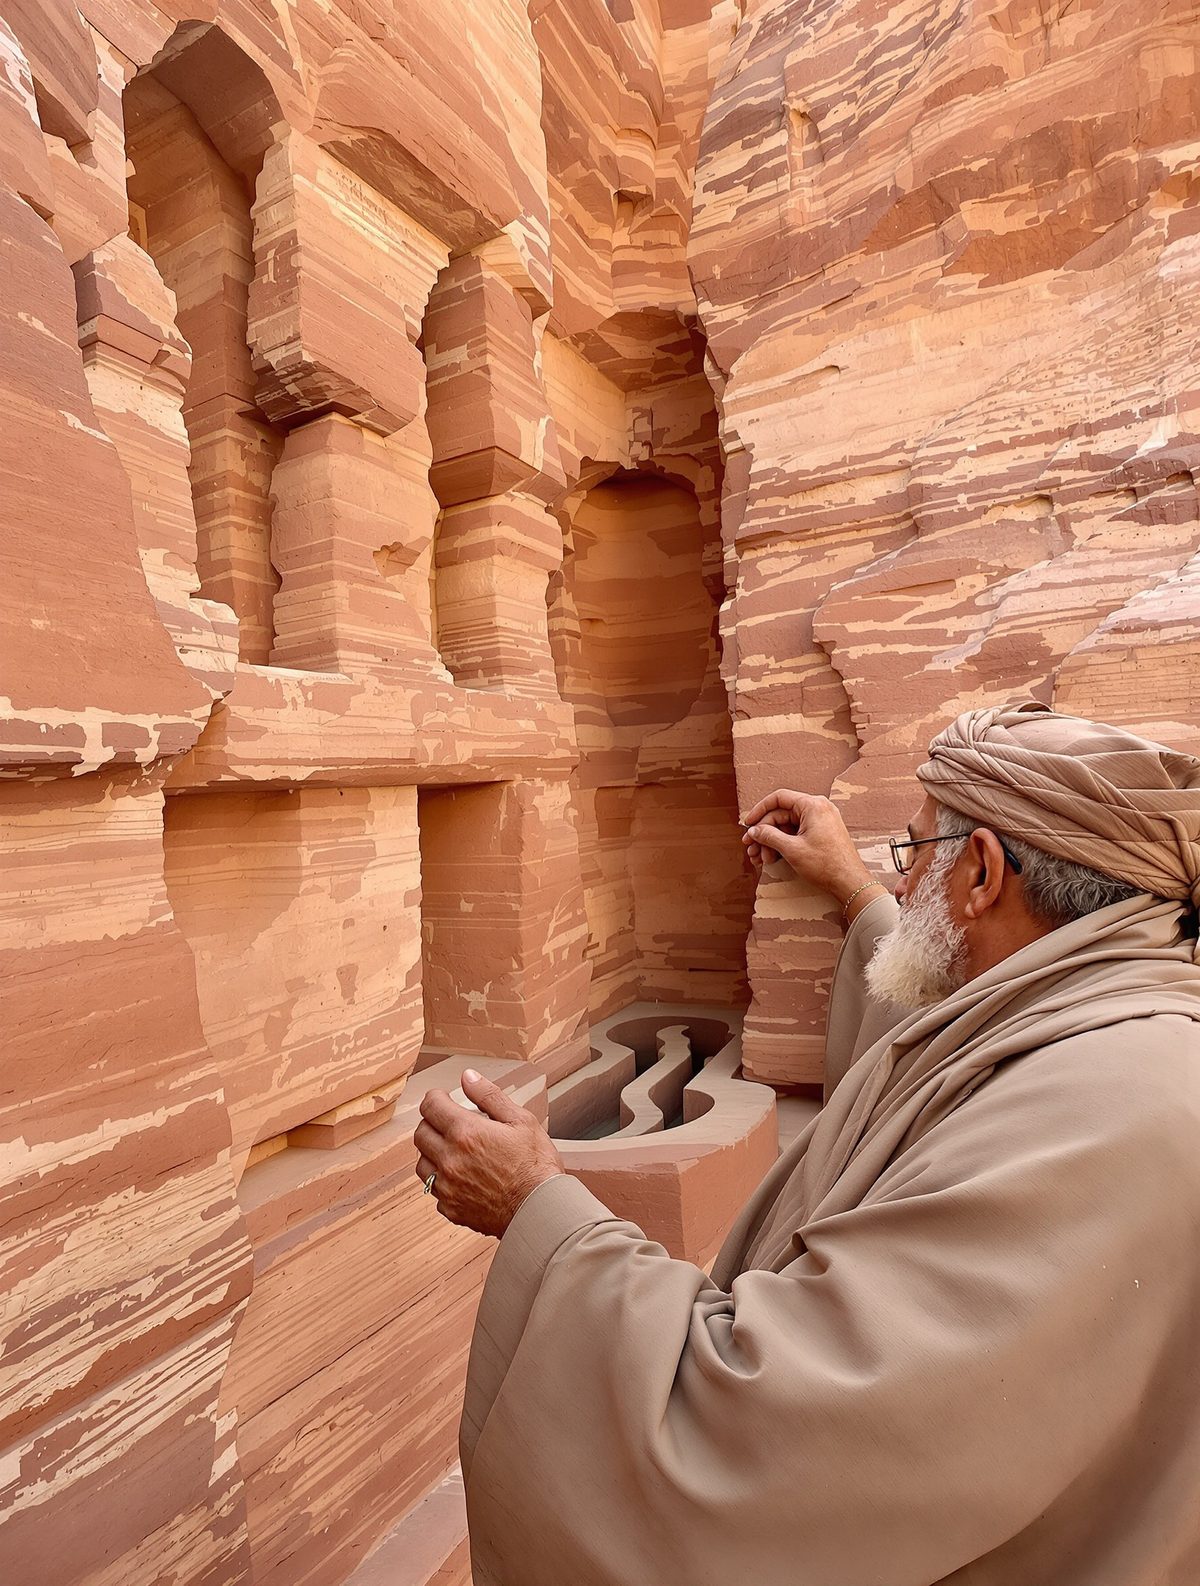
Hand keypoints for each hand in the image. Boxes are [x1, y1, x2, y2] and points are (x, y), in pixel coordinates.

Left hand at [414, 1069, 564, 1237]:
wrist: (541, 1211)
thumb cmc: (536, 1166)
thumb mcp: (521, 1120)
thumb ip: (489, 1096)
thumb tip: (467, 1077)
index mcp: (466, 1133)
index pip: (430, 1106)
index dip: (436, 1097)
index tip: (444, 1098)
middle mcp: (450, 1159)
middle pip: (420, 1133)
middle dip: (432, 1122)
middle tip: (450, 1123)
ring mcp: (448, 1187)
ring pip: (421, 1163)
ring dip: (432, 1152)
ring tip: (455, 1150)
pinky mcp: (451, 1208)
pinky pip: (434, 1189)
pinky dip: (443, 1180)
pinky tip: (463, 1176)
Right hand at [741, 789, 871, 902]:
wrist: (849, 882)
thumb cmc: (826, 865)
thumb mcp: (792, 849)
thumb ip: (769, 836)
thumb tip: (754, 831)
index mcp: (813, 805)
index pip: (778, 798)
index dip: (759, 810)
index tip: (747, 824)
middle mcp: (818, 808)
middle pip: (781, 814)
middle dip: (764, 833)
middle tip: (752, 848)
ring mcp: (820, 820)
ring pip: (787, 826)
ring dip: (772, 841)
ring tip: (761, 859)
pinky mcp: (821, 832)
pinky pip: (797, 833)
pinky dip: (784, 844)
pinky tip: (772, 857)